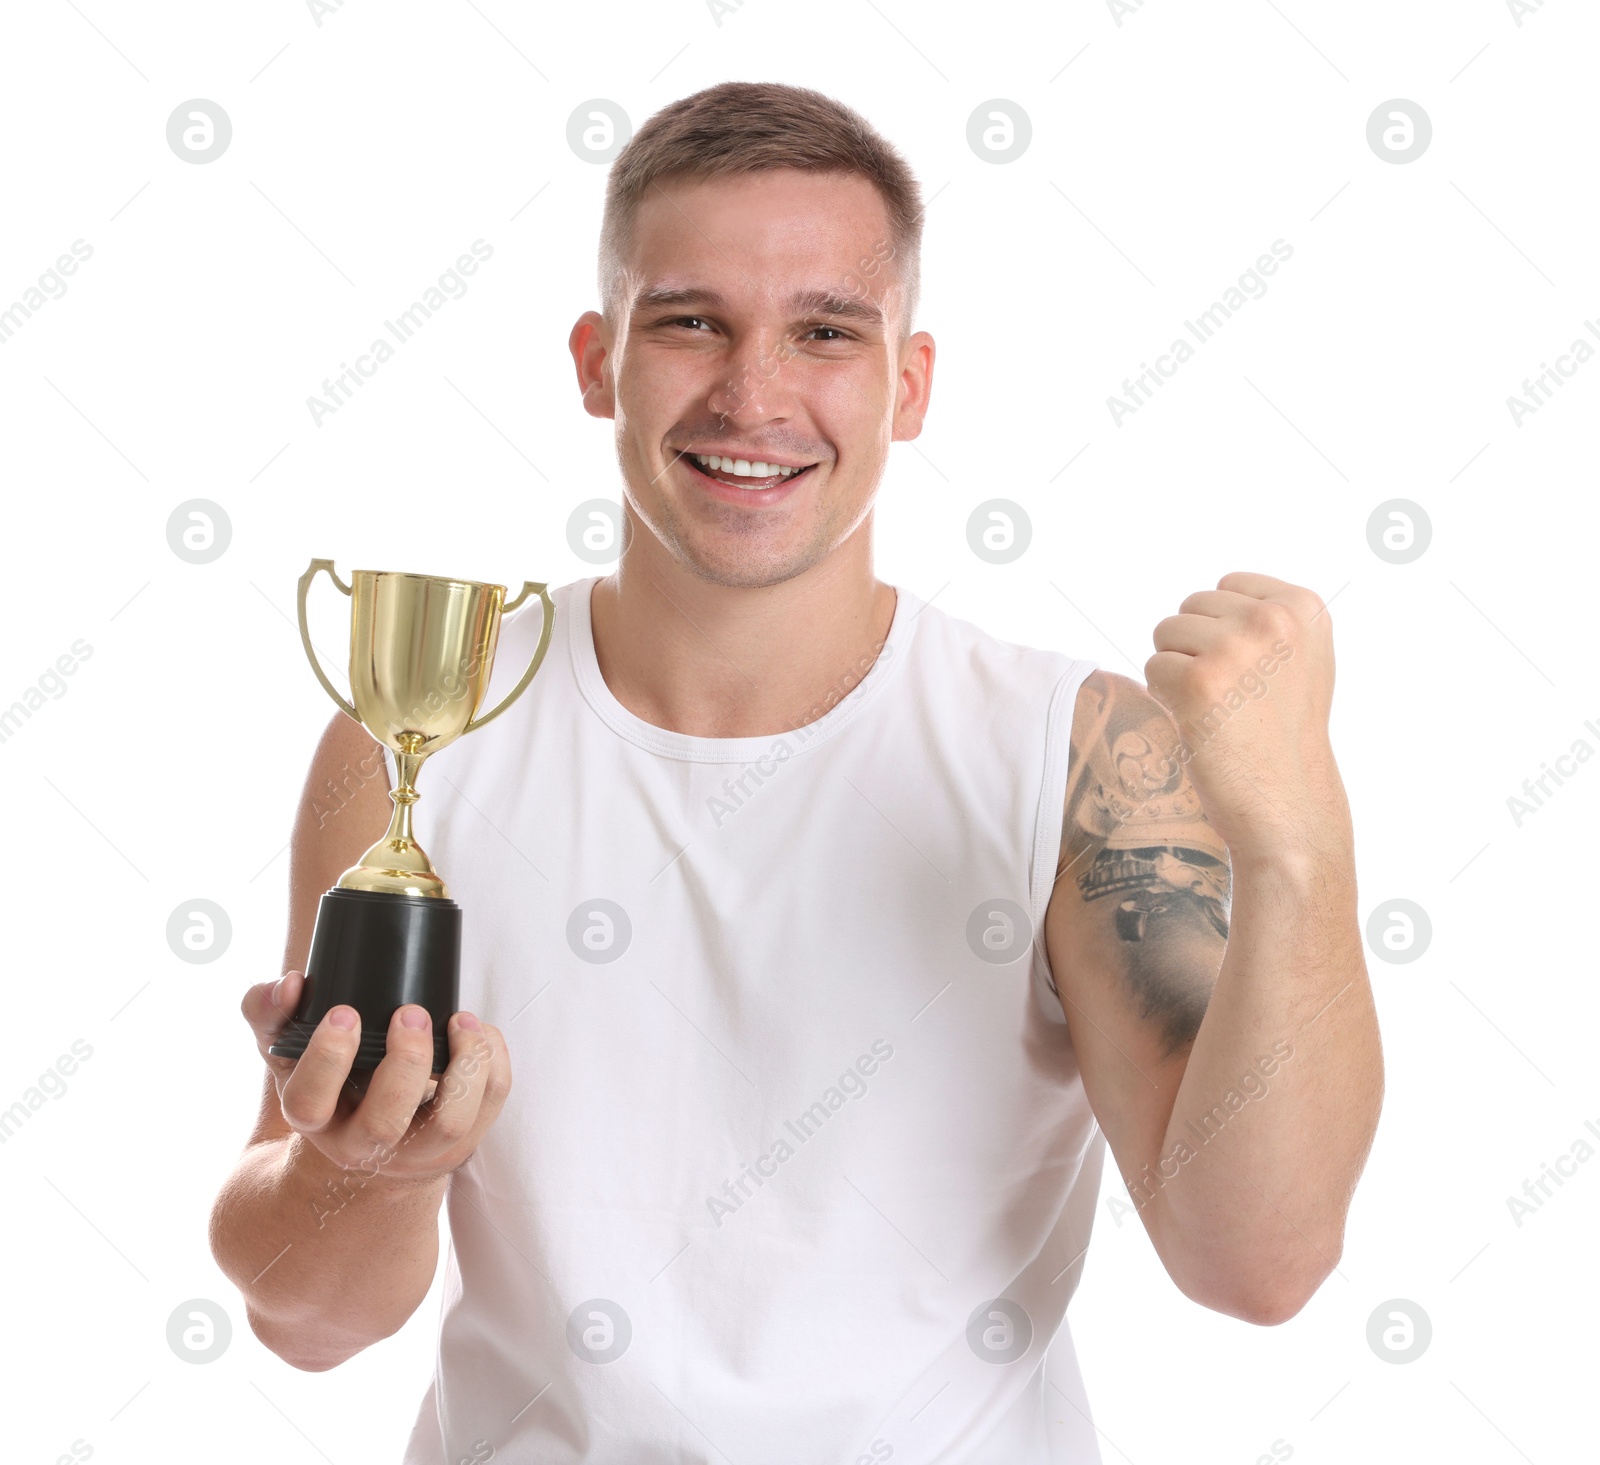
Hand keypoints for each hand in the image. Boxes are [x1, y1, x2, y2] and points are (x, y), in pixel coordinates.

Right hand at [242, 971, 511, 1185]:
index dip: (327, 1058)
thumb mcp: (289, 1049)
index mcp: (315, 1120)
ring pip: (450, 1121)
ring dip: (463, 1064)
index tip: (344, 1011)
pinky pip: (491, 1103)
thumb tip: (288, 985)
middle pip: (384, 1124)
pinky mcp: (463, 1141)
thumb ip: (270, 1012)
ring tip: (460, 1021)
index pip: (309, 1103)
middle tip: (410, 1013)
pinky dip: (493, 1060)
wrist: (370, 1142)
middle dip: (405, 1062)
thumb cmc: (331, 1081)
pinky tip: (478, 1032)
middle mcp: (364, 1146)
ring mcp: (418, 1150)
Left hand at [1144, 570, 1342, 856]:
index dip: (1224, 631)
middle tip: (1231, 698)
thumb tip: (1220, 591)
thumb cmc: (1284, 736)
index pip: (1227, 586)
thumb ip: (1269, 619)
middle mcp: (1272, 619)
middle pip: (1192, 607)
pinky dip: (1165, 697)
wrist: (1286, 803)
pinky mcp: (1198, 680)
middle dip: (1197, 649)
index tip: (1253, 674)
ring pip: (1166, 633)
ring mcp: (1235, 647)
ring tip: (1217, 709)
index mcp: (1303, 607)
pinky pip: (1153, 668)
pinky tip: (1199, 723)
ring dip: (1178, 671)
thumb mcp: (1302, 659)